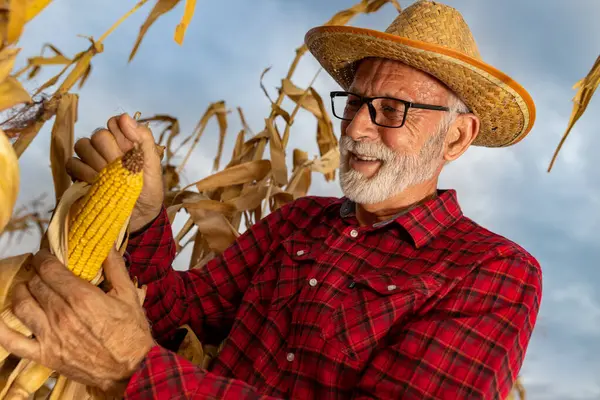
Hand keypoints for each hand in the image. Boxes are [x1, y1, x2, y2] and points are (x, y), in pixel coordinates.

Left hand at [0, 248, 155, 394]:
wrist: (131, 368)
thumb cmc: (132, 332)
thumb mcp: (128, 295)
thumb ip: (115, 267)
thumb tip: (107, 244)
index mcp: (82, 297)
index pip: (50, 269)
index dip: (43, 258)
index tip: (45, 255)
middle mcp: (62, 314)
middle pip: (36, 284)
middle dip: (36, 273)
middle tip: (41, 271)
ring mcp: (50, 336)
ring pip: (21, 306)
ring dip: (20, 292)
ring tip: (26, 288)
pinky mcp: (45, 355)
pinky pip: (13, 341)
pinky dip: (1, 329)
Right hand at [66, 113, 163, 232]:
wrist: (140, 217)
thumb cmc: (149, 190)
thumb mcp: (153, 165)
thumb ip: (143, 139)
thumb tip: (125, 116)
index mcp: (126, 141)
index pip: (114, 123)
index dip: (121, 135)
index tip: (130, 151)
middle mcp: (107, 147)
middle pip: (98, 134)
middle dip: (111, 153)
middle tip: (121, 169)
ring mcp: (91, 161)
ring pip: (82, 146)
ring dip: (96, 162)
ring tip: (108, 177)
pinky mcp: (79, 176)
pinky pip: (71, 164)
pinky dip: (82, 172)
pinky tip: (95, 182)